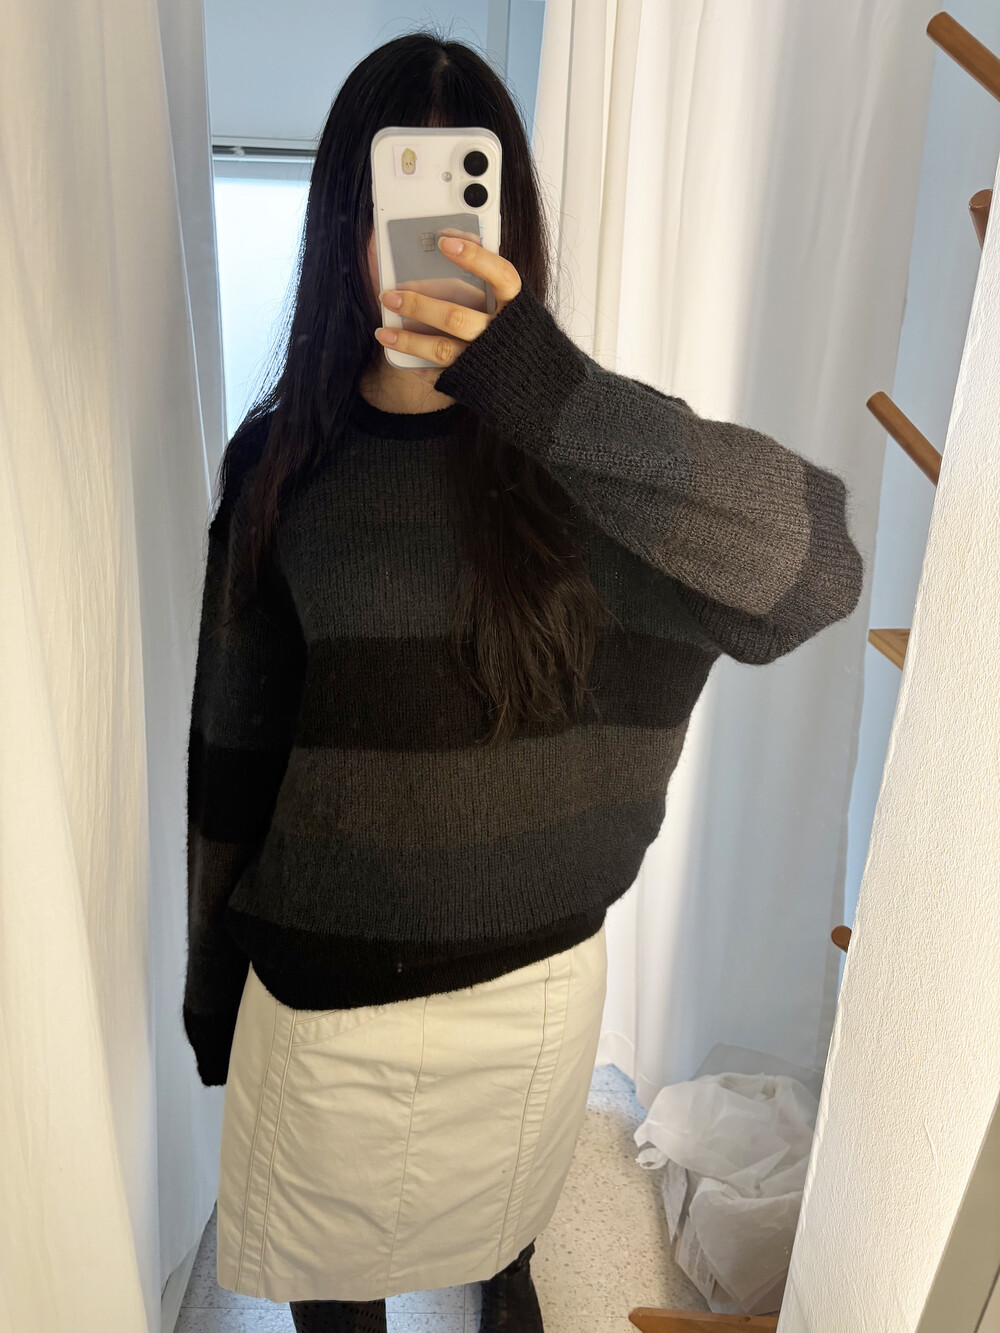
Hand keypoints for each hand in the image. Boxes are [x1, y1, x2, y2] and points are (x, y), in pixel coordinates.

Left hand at [375, 233, 522, 384]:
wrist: (535, 382)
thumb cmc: (515, 330)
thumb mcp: (510, 302)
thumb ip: (485, 277)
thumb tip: (445, 243)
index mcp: (516, 306)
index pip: (499, 275)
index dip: (474, 257)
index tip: (444, 242)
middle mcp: (501, 333)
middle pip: (456, 317)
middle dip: (419, 305)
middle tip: (389, 295)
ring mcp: (486, 358)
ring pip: (442, 348)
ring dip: (408, 339)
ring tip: (383, 331)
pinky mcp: (474, 380)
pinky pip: (441, 373)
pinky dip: (418, 362)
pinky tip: (399, 351)